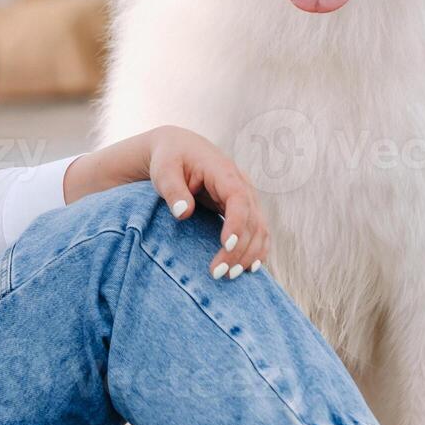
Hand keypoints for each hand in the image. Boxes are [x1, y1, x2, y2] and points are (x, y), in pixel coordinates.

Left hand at [145, 126, 268, 279]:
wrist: (178, 148)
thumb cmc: (169, 158)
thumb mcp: (164, 170)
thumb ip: (172, 189)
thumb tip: (183, 213)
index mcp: (224, 171)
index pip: (239, 199)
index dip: (237, 224)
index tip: (226, 247)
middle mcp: (242, 185)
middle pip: (253, 221)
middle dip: (239, 249)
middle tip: (217, 273)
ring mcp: (246, 198)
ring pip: (260, 230)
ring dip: (249, 255)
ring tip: (229, 276)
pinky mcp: (244, 209)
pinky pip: (258, 232)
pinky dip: (256, 251)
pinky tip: (247, 269)